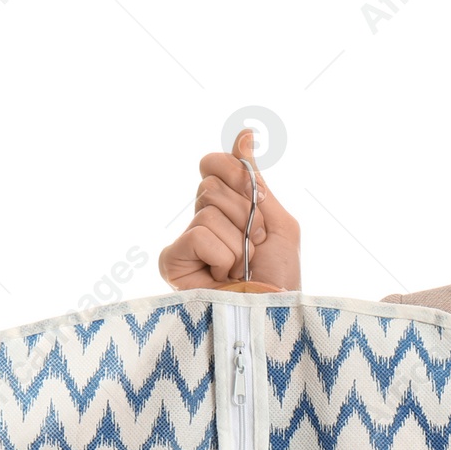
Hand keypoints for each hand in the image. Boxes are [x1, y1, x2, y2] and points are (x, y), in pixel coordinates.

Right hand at [157, 127, 300, 290]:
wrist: (272, 315)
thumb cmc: (280, 278)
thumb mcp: (278, 223)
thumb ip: (255, 181)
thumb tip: (244, 133)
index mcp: (225, 212)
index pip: (214, 165)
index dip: (236, 175)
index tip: (253, 201)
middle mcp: (200, 223)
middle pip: (212, 186)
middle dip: (245, 217)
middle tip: (253, 249)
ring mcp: (184, 244)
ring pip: (209, 210)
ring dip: (238, 243)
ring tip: (240, 269)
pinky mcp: (171, 262)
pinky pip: (198, 234)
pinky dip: (222, 255)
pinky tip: (223, 278)